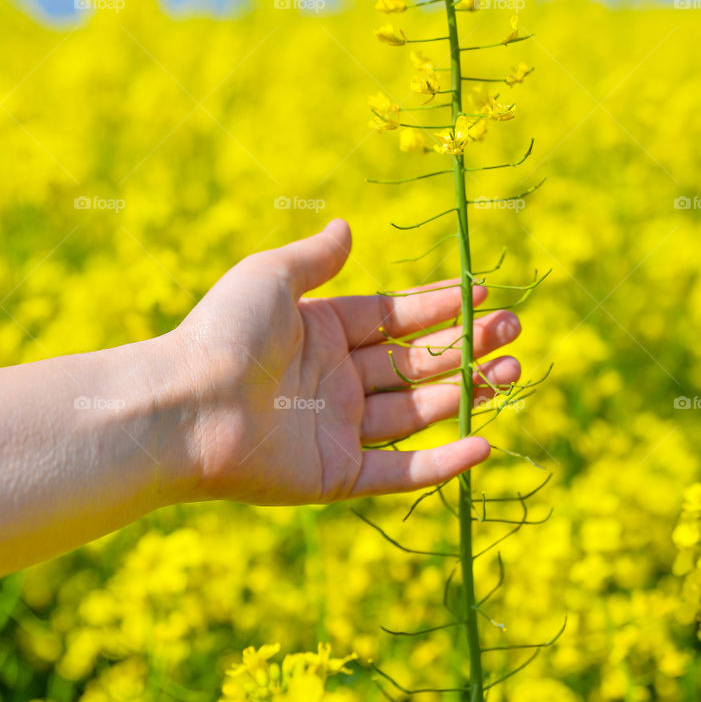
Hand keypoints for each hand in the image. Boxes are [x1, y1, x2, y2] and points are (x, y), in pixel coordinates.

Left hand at [174, 219, 521, 503]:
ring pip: (419, 410)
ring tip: (514, 370)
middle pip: (415, 362)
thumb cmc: (224, 333)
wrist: (186, 406)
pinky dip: (444, 461)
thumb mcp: (271, 277)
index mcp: (322, 332)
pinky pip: (401, 470)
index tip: (483, 292)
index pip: (395, 316)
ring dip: (468, 392)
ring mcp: (339, 429)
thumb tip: (348, 226)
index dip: (439, 304)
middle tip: (513, 329)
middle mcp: (336, 380)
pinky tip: (485, 442)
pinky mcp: (338, 476)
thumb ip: (316, 257)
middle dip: (466, 344)